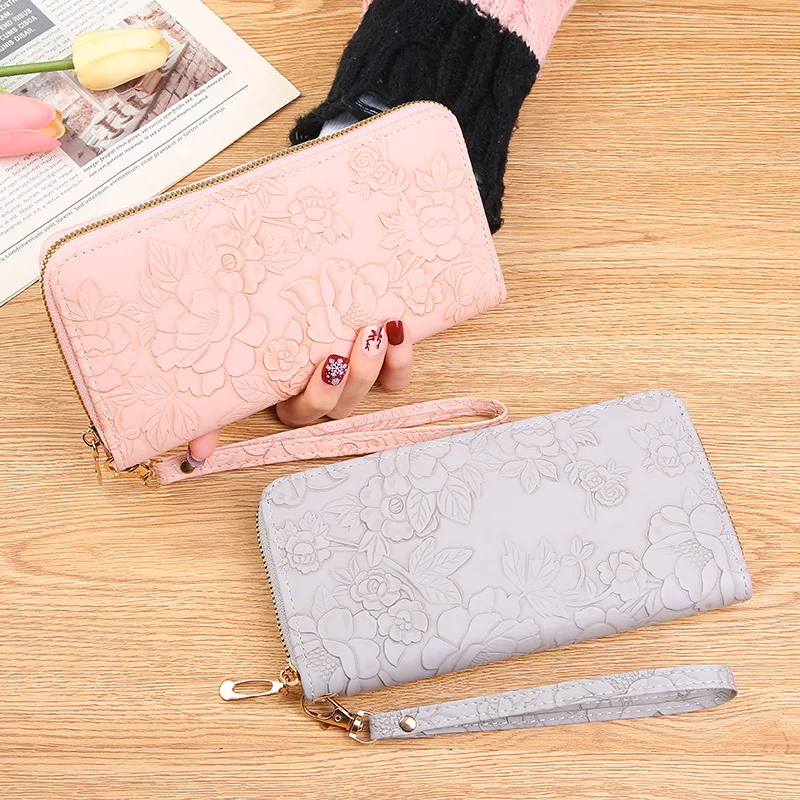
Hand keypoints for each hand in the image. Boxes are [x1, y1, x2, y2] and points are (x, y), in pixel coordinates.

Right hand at [183, 320, 411, 468]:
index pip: (302, 413)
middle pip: (342, 403)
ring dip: (376, 366)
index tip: (327, 361)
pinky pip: (397, 380)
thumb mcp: (232, 361)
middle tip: (360, 337)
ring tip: (379, 330)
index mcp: (287, 399)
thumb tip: (198, 455)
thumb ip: (211, 412)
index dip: (319, 394)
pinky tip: (399, 329)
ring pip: (369, 392)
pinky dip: (402, 360)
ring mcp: (352, 383)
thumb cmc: (259, 326)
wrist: (297, 290)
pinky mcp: (381, 370)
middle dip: (354, 375)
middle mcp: (322, 396)